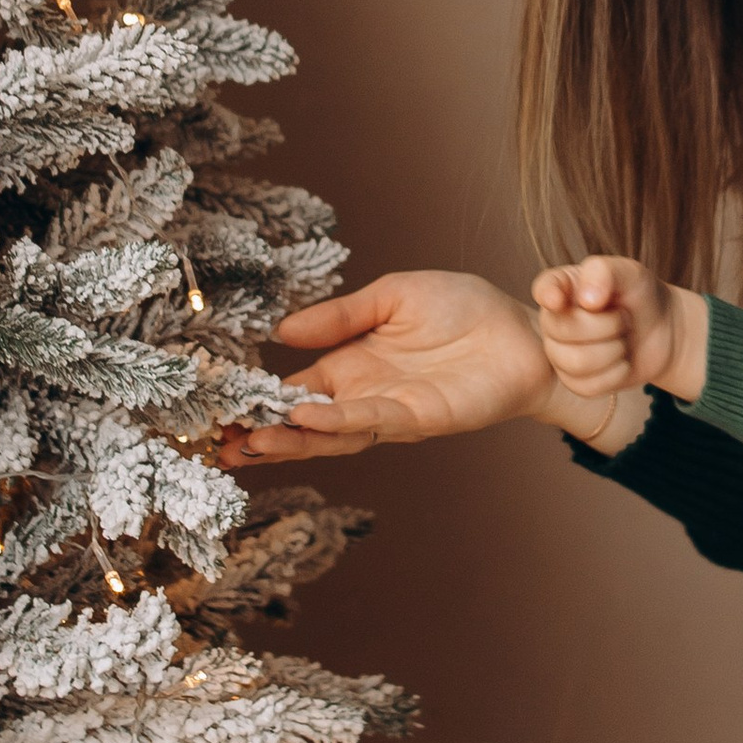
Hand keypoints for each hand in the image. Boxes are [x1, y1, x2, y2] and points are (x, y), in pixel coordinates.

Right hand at [226, 269, 594, 461]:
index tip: (216, 410)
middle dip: (263, 436)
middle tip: (218, 446)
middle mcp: (364, 395)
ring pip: (331, 433)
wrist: (526, 330)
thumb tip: (281, 331)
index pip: (293, 390)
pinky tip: (305, 419)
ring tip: (250, 441)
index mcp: (351, 365)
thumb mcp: (390, 296)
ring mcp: (391, 411)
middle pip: (304, 424)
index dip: (257, 401)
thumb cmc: (463, 309)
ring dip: (291, 439)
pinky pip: (372, 421)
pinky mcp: (422, 417)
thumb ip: (340, 316)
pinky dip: (337, 422)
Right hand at [530, 255, 708, 402]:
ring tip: (623, 339)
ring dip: (613, 350)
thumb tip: (587, 300)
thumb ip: (605, 273)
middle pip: (564, 330)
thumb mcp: (630, 273)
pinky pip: (587, 386)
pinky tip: (621, 361)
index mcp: (563, 286)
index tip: (557, 300)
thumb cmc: (640, 295)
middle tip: (623, 317)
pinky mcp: (574, 381)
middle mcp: (553, 320)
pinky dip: (615, 374)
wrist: (661, 330)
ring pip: (576, 362)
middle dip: (607, 325)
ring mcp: (560, 352)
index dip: (547, 295)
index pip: (544, 288)